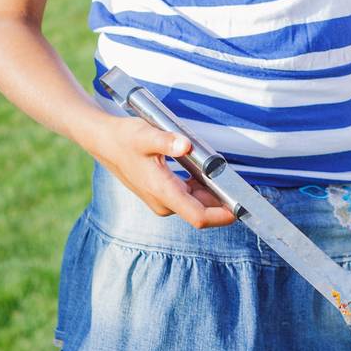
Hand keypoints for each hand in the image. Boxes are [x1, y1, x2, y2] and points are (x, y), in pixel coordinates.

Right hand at [92, 115, 236, 226]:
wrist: (105, 142)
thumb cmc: (124, 138)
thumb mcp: (146, 135)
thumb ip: (166, 141)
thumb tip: (185, 145)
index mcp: (162, 191)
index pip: (198, 216)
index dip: (221, 216)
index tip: (241, 209)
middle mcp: (163, 202)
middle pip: (201, 211)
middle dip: (223, 204)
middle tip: (245, 189)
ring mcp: (162, 200)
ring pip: (196, 205)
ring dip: (214, 197)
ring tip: (231, 182)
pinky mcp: (163, 194)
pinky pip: (189, 198)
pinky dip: (203, 191)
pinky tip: (212, 178)